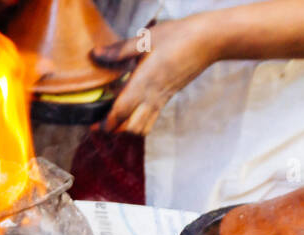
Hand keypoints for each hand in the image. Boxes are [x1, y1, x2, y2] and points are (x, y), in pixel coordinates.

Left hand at [93, 17, 219, 135]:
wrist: (210, 40)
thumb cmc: (178, 36)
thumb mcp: (145, 39)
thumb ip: (119, 50)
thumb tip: (95, 54)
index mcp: (144, 83)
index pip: (120, 113)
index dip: (106, 123)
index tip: (93, 124)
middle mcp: (152, 96)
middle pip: (129, 127)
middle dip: (113, 129)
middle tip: (100, 122)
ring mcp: (162, 99)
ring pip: (142, 128)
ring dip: (127, 128)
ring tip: (115, 118)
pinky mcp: (168, 98)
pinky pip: (152, 119)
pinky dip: (139, 122)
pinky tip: (133, 109)